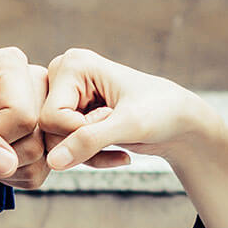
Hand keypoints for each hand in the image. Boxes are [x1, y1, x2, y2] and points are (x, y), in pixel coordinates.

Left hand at [0, 47, 51, 189]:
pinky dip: (10, 176)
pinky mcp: (43, 141)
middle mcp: (33, 84)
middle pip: (36, 138)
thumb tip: (7, 163)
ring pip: (41, 159)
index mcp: (8, 65)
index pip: (22, 116)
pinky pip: (38, 173)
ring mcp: (42, 113)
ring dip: (3, 166)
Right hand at [39, 48, 216, 170]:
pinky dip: (91, 157)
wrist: (181, 122)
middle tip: (117, 129)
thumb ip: (89, 140)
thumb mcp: (129, 125)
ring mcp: (66, 97)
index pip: (49, 116)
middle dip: (83, 143)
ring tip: (119, 142)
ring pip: (54, 144)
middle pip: (47, 131)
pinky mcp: (72, 116)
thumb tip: (52, 162)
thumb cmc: (163, 112)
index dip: (79, 131)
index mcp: (73, 64)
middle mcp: (63, 76)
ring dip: (88, 154)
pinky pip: (65, 150)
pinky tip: (118, 152)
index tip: (113, 119)